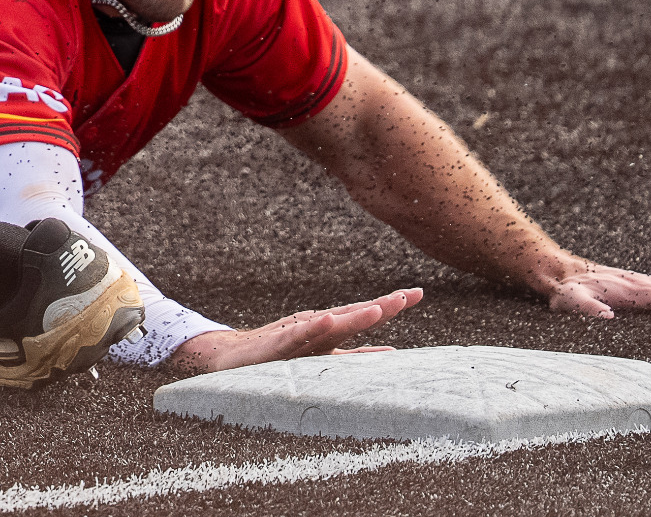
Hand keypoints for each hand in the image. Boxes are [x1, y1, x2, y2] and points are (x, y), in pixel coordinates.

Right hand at [170, 287, 422, 373]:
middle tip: (408, 296)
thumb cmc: (279, 355)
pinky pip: (298, 337)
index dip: (390, 304)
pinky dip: (314, 329)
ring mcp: (298, 335)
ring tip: (377, 310)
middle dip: (382, 307)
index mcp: (331, 331)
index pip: (365, 314)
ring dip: (355, 317)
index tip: (417, 293)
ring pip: (331, 325)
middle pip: (354, 315)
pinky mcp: (279, 344)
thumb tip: (391, 355)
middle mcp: (318, 328)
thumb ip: (357, 357)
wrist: (233, 356)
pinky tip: (328, 321)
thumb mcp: (325, 355)